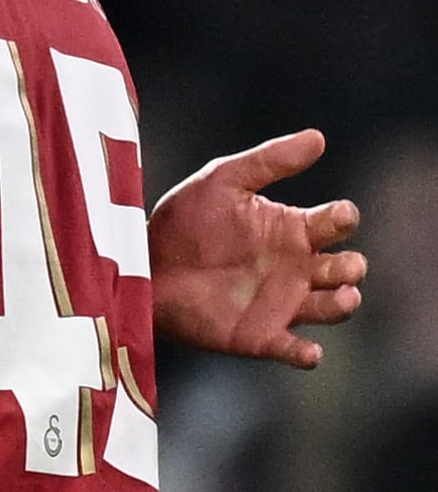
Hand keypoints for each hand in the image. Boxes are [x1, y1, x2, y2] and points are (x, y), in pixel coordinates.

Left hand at [154, 130, 367, 368]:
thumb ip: (268, 161)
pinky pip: (295, 351)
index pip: (339, 223)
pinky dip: (306, 354)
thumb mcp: (222, 182)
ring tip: (341, 296)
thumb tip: (318, 137)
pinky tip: (306, 350)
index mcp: (293, 229)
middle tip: (337, 265)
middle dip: (352, 266)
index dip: (343, 219)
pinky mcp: (259, 336)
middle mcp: (296, 267)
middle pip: (348, 268)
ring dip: (344, 304)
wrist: (139, 265)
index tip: (333, 218)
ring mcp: (281, 303)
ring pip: (334, 307)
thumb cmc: (182, 221)